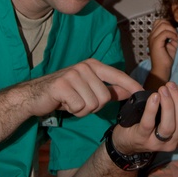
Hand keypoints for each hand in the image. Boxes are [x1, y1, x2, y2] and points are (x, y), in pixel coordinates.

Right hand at [23, 59, 141, 117]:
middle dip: (93, 106)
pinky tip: (64, 104)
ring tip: (71, 102)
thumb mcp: (89, 89)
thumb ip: (110, 89)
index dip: (131, 85)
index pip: (117, 75)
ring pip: (92, 103)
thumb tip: (130, 91)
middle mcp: (85, 67)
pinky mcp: (62, 85)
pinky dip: (72, 110)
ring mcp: (73, 75)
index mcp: (93, 65)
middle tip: (80, 102)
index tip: (142, 92)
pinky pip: (79, 106)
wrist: (34, 95)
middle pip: (104, 97)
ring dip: (82, 110)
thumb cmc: (64, 93)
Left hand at [112, 82, 177, 153]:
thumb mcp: (172, 122)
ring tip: (164, 89)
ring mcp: (157, 144)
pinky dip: (153, 109)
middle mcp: (172, 144)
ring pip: (169, 125)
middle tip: (172, 84)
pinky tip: (154, 97)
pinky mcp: (141, 138)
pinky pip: (149, 124)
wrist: (127, 140)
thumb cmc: (152, 126)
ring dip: (168, 104)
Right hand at [147, 19, 177, 77]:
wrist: (162, 69)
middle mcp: (152, 35)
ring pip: (163, 25)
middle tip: (176, 35)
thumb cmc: (166, 58)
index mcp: (154, 35)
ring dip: (172, 30)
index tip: (174, 33)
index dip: (168, 24)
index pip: (159, 22)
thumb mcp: (171, 44)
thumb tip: (176, 31)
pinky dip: (172, 35)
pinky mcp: (156, 42)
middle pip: (161, 21)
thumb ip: (172, 36)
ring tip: (176, 37)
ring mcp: (153, 38)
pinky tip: (175, 40)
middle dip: (171, 26)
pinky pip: (165, 33)